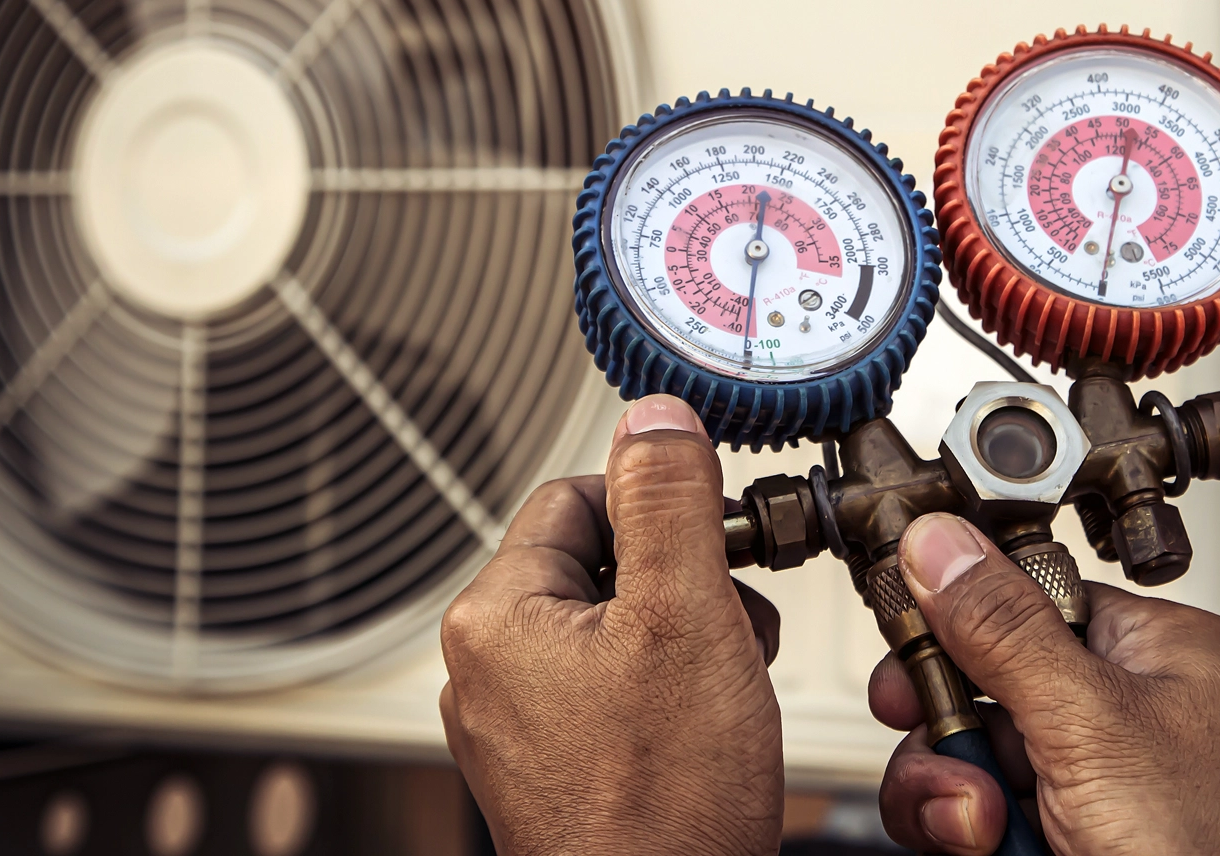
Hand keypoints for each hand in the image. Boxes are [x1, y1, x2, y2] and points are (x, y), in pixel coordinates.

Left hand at [439, 395, 783, 855]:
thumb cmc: (660, 807)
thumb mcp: (684, 618)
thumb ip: (668, 503)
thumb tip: (654, 413)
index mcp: (496, 615)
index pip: (579, 496)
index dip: (659, 509)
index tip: (714, 538)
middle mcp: (489, 666)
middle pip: (599, 561)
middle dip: (682, 580)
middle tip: (729, 624)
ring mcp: (519, 723)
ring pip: (615, 625)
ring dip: (685, 634)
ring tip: (725, 683)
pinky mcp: (554, 766)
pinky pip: (613, 689)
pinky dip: (669, 690)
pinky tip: (708, 726)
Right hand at [873, 514, 1219, 855]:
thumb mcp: (1093, 724)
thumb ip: (1004, 630)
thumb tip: (940, 540)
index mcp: (1151, 651)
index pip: (1023, 594)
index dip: (956, 617)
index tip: (903, 636)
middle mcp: (1121, 711)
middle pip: (981, 681)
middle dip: (948, 724)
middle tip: (938, 739)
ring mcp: (1093, 783)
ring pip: (969, 756)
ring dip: (951, 792)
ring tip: (983, 829)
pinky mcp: (1066, 840)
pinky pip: (978, 817)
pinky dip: (965, 835)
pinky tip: (989, 850)